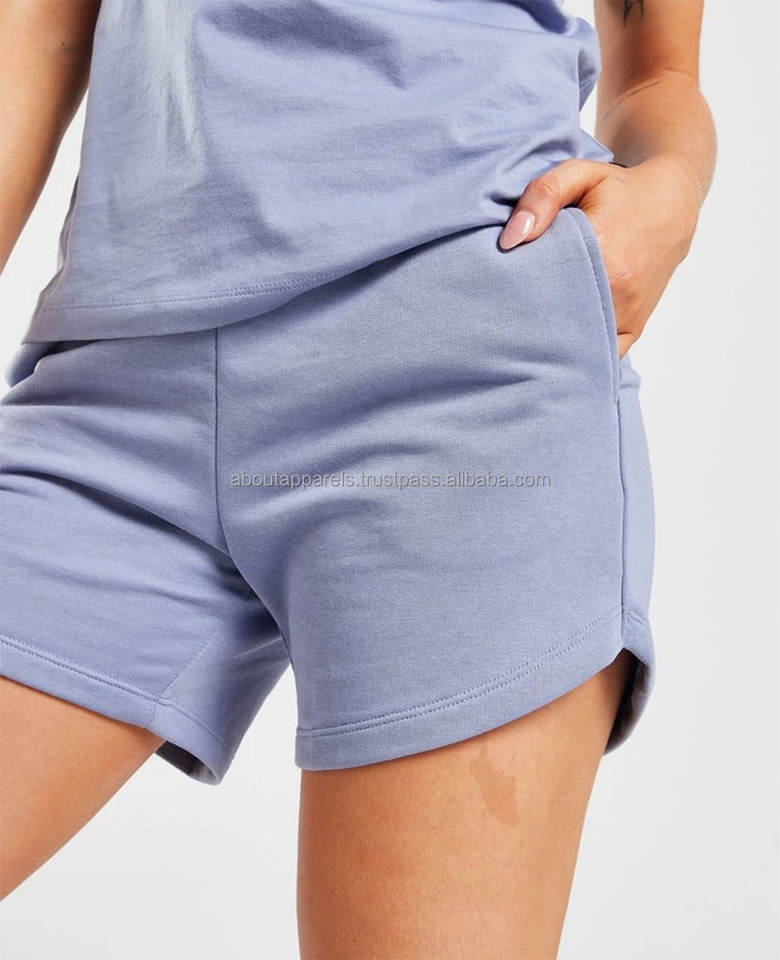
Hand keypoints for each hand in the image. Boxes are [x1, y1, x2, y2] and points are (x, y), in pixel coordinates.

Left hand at [498, 156, 699, 357]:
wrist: (671, 207)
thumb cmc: (619, 190)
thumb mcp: (578, 175)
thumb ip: (541, 196)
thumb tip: (510, 241)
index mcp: (603, 250)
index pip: (544, 284)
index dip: (516, 291)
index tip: (495, 290)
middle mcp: (619, 290)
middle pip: (556, 318)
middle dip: (527, 319)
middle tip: (501, 315)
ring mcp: (628, 315)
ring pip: (577, 342)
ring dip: (549, 340)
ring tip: (523, 329)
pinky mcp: (633, 329)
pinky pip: (599, 354)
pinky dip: (575, 354)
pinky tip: (553, 346)